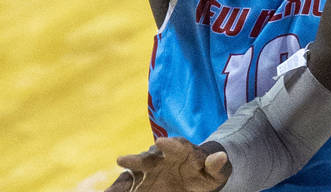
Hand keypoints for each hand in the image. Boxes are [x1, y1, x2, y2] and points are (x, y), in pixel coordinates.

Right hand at [103, 137, 230, 191]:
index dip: (169, 144)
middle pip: (147, 158)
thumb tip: (222, 156)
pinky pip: (128, 188)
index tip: (160, 142)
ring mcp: (148, 172)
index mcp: (182, 152)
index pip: (176, 145)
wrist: (193, 179)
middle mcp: (161, 159)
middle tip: (121, 160)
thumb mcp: (215, 171)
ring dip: (121, 181)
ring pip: (133, 175)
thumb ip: (216, 165)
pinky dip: (119, 191)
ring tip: (108, 188)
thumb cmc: (206, 172)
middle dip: (135, 160)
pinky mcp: (141, 184)